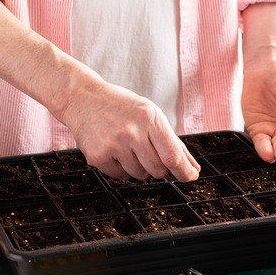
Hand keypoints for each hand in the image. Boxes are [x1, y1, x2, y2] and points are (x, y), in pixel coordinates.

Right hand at [61, 80, 200, 181]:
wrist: (82, 98)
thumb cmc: (121, 106)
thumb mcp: (150, 114)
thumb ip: (173, 143)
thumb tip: (192, 168)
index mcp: (150, 118)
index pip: (173, 155)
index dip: (185, 171)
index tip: (190, 177)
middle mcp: (132, 131)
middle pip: (158, 170)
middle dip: (158, 167)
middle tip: (148, 152)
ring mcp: (114, 145)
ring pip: (140, 175)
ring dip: (139, 167)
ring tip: (128, 146)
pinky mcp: (98, 156)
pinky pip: (120, 176)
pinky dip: (121, 168)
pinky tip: (115, 151)